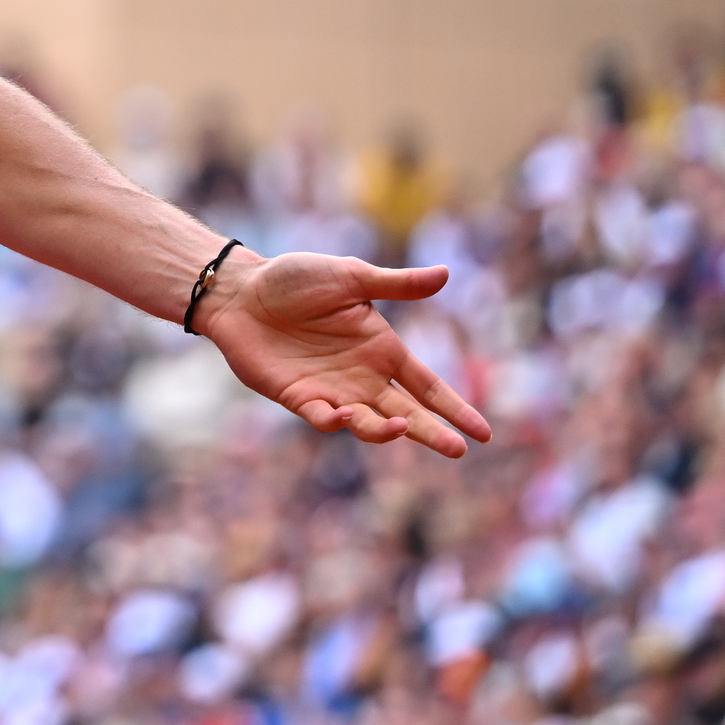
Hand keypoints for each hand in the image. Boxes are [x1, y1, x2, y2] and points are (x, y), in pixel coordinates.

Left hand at [196, 251, 492, 458]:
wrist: (241, 290)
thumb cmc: (295, 279)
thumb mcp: (351, 276)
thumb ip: (396, 284)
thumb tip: (445, 274)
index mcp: (382, 349)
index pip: (428, 386)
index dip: (455, 408)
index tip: (483, 433)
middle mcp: (363, 376)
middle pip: (408, 413)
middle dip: (432, 433)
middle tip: (458, 450)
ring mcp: (332, 391)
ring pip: (369, 423)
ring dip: (384, 430)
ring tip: (397, 425)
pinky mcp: (298, 398)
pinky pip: (323, 419)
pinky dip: (336, 422)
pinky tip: (344, 415)